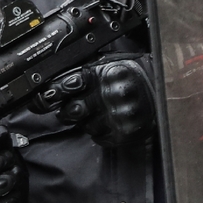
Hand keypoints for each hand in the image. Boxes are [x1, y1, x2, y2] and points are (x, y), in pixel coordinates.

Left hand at [30, 52, 155, 146]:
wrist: (163, 87)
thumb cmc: (128, 75)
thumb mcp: (103, 64)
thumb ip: (79, 72)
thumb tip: (48, 84)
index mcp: (98, 73)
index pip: (63, 86)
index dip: (48, 95)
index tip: (39, 101)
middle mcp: (107, 93)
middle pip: (70, 111)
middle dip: (67, 112)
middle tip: (75, 107)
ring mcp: (117, 114)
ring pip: (84, 127)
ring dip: (87, 122)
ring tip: (100, 111)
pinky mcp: (126, 131)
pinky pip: (100, 138)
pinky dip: (101, 132)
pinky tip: (109, 121)